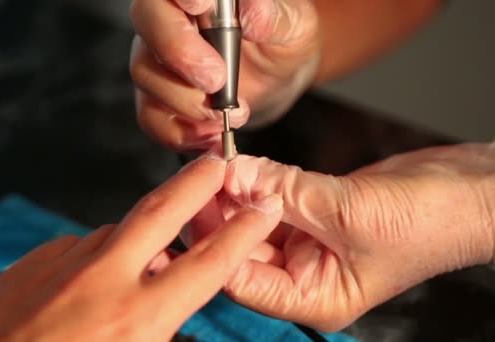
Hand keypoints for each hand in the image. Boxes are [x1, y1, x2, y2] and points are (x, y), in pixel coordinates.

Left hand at [0, 155, 283, 340]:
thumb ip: (158, 328)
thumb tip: (168, 314)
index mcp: (136, 317)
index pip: (208, 264)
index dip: (244, 232)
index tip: (262, 209)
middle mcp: (102, 279)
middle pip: (162, 211)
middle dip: (196, 182)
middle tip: (216, 163)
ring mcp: (64, 262)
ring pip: (117, 233)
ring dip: (136, 241)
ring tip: (136, 266)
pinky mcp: (33, 260)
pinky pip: (79, 249)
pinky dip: (93, 259)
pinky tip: (84, 286)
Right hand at [129, 0, 320, 151]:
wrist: (277, 78)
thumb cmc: (281, 41)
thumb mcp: (293, 26)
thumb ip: (274, 17)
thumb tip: (253, 12)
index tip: (200, 6)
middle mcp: (169, 18)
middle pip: (147, 21)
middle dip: (179, 52)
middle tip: (217, 79)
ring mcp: (157, 59)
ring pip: (145, 72)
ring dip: (186, 100)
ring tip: (229, 112)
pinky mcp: (158, 98)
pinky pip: (151, 117)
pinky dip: (180, 132)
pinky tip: (211, 133)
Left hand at [184, 143, 494, 331]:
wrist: (469, 191)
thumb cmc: (430, 221)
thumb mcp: (347, 209)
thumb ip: (285, 193)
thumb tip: (235, 176)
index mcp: (312, 297)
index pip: (242, 278)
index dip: (215, 239)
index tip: (198, 201)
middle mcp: (305, 276)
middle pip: (243, 247)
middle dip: (223, 212)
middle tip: (203, 176)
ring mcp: (309, 244)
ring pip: (256, 221)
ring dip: (239, 193)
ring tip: (220, 165)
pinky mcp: (314, 214)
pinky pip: (276, 199)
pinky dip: (261, 181)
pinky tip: (244, 164)